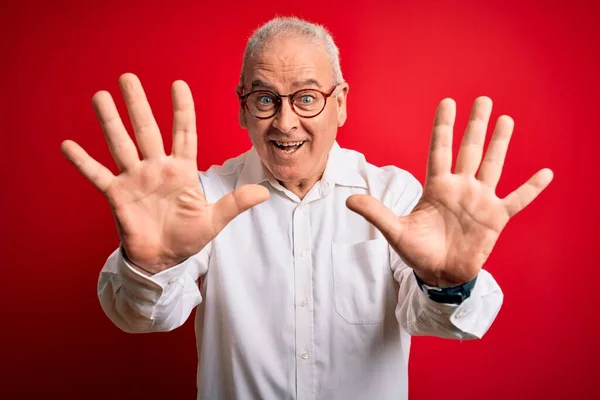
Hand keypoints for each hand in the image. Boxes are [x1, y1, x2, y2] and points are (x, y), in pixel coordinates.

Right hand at [61, 73, 268, 272]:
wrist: (164, 260)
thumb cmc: (189, 237)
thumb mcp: (214, 220)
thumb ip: (235, 204)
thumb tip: (265, 193)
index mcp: (182, 170)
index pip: (183, 133)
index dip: (182, 110)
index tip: (179, 85)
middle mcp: (157, 168)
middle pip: (147, 130)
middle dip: (138, 104)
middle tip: (128, 78)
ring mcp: (135, 179)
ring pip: (121, 144)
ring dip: (110, 122)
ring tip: (100, 96)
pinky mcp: (117, 195)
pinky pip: (98, 175)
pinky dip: (83, 162)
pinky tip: (68, 144)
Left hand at [346, 97, 552, 286]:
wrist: (439, 274)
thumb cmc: (418, 251)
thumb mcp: (395, 231)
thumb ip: (376, 212)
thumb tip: (348, 200)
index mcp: (436, 187)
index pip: (440, 150)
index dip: (443, 127)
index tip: (448, 102)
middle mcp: (460, 188)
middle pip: (470, 150)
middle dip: (476, 125)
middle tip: (483, 100)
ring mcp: (480, 201)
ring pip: (493, 166)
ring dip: (500, 144)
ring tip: (507, 120)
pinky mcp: (495, 218)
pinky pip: (517, 199)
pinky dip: (531, 188)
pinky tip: (545, 173)